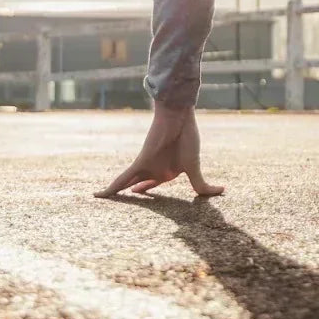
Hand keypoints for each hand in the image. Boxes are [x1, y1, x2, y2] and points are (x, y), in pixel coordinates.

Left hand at [96, 101, 223, 197]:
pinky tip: (97, 197)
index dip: (147, 191)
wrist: (178, 117)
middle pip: (139, 186)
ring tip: (99, 199)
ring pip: (126, 185)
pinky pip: (121, 180)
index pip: (154, 185)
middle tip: (121, 202)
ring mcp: (146, 167)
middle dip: (131, 193)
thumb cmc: (187, 138)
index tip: (139, 195)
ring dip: (115, 193)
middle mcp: (154, 169)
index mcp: (167, 171)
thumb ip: (202, 184)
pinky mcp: (140, 163)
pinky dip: (110, 189)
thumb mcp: (194, 166)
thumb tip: (221, 191)